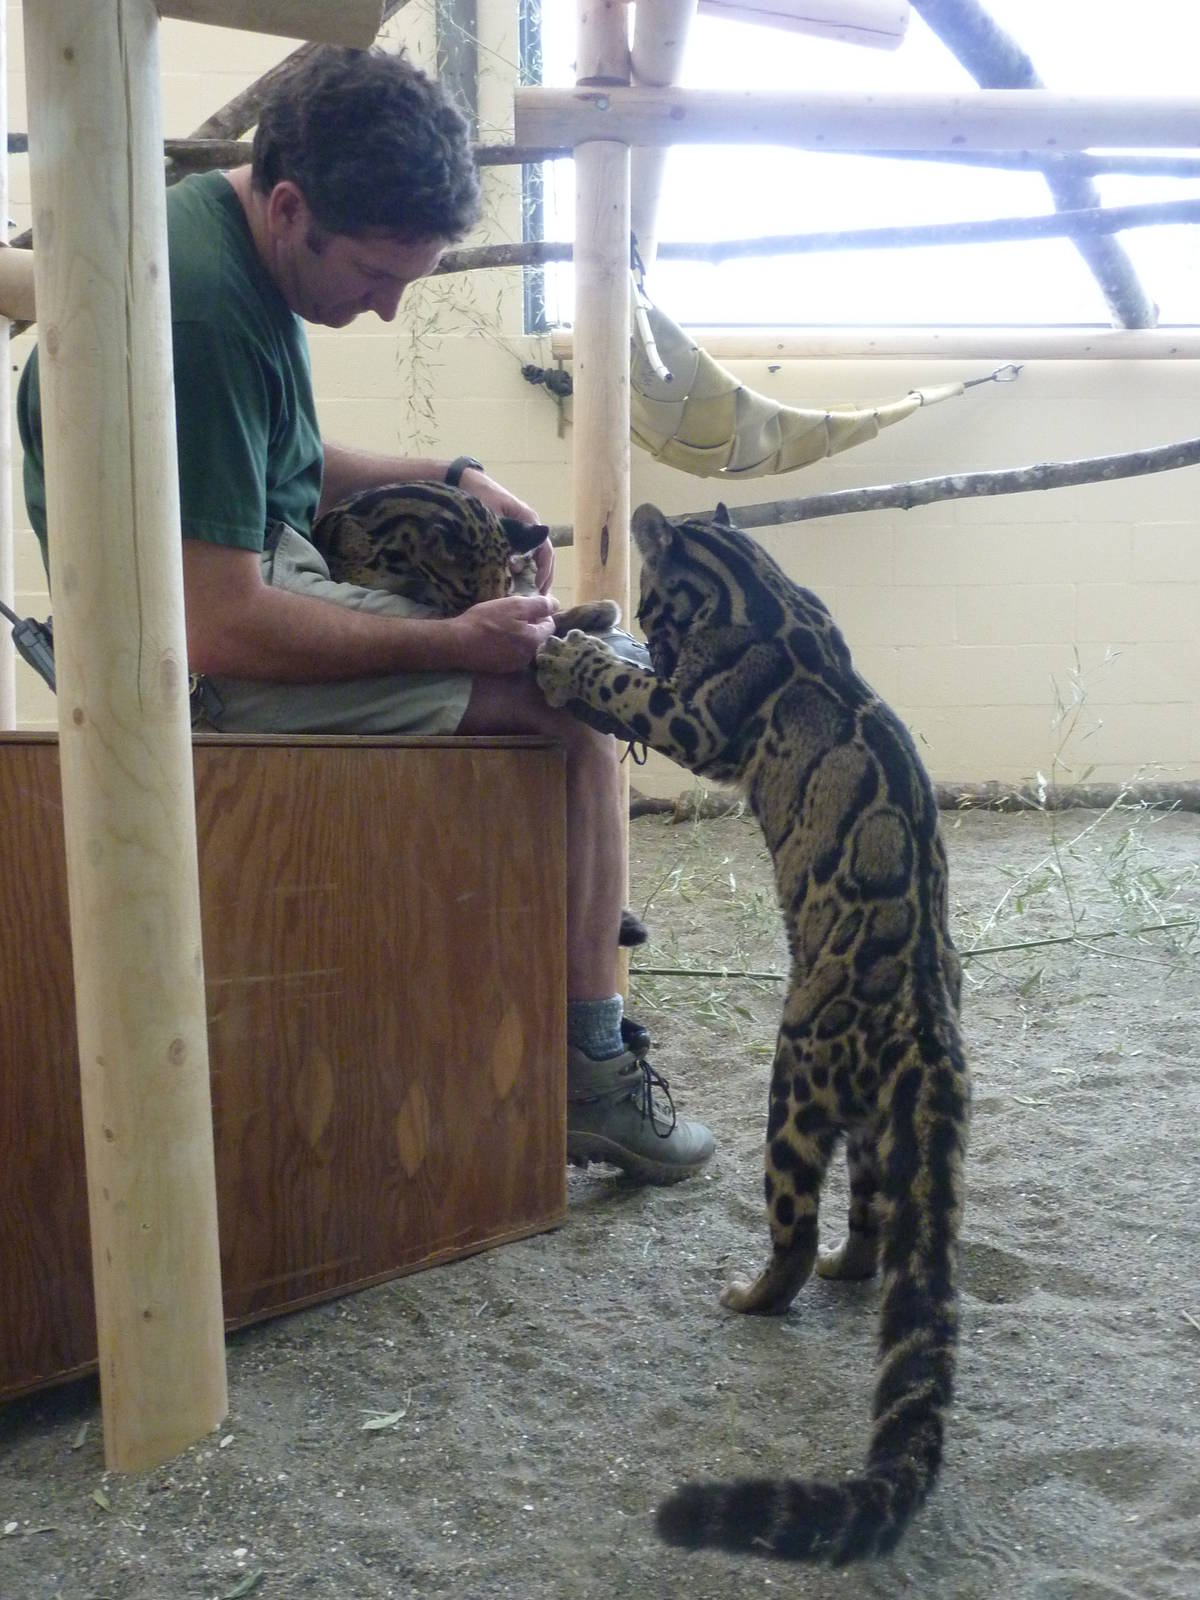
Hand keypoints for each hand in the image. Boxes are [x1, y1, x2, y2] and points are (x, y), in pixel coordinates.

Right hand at [446, 593, 558, 673]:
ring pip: (525, 645)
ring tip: (502, 626)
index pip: (550, 625)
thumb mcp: (514, 605)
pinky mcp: (503, 669)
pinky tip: (495, 639)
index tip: (525, 607)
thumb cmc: (486, 621)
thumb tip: (556, 604)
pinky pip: (513, 654)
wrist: (457, 643)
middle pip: (538, 636)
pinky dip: (509, 646)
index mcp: (535, 640)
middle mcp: (529, 656)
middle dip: (530, 625)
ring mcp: (516, 665)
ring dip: (519, 635)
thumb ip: (539, 605)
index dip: (540, 613)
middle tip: (511, 615)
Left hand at [458, 467, 554, 593]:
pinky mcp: (510, 531)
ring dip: (535, 572)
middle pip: (544, 554)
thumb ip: (507, 538)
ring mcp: (521, 528)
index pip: (545, 549)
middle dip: (544, 576)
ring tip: (531, 592)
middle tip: (539, 596)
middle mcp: (529, 524)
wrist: (465, 481)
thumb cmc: (478, 497)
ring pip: (534, 553)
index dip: (545, 570)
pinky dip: (524, 566)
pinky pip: (523, 551)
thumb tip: (518, 565)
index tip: (538, 588)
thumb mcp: (492, 518)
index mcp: (529, 519)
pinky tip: (517, 579)